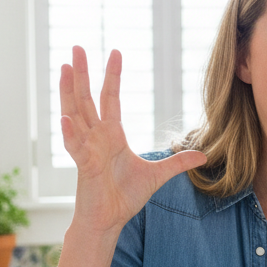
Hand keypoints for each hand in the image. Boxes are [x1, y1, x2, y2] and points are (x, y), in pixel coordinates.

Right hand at [61, 46, 206, 234]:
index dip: (112, 76)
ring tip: (63, 68)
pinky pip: (75, 146)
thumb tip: (203, 155)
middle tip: (75, 47)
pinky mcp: (84, 166)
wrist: (109, 220)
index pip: (110, 99)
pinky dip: (69, 132)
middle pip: (86, 98)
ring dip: (68, 91)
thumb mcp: (158, 175)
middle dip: (81, 73)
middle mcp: (96, 137)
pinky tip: (64, 116)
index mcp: (112, 135)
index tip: (115, 53)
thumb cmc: (125, 197)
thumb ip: (178, 163)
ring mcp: (87, 149)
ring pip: (74, 114)